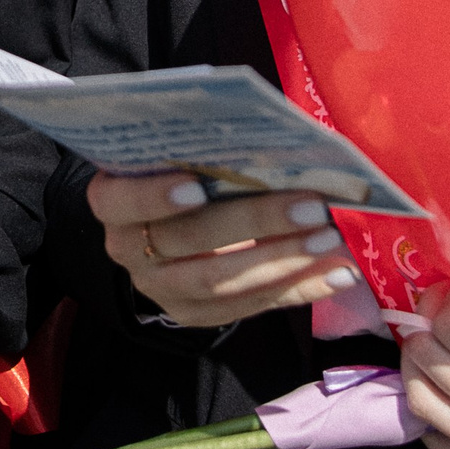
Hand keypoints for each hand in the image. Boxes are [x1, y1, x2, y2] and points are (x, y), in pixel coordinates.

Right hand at [87, 173, 356, 327]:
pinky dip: (298, 290)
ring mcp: (160, 288)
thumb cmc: (173, 171)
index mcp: (111, 201)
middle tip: (310, 207)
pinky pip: (248, 307)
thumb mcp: (172, 155)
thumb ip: (202, 148)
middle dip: (253, 223)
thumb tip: (271, 133)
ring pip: (219, 283)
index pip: (120, 201)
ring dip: (281, 261)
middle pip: (186, 240)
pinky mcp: (193, 315)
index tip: (196, 185)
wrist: (155, 228)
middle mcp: (128, 249)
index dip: (153, 196)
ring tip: (329, 239)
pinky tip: (337, 273)